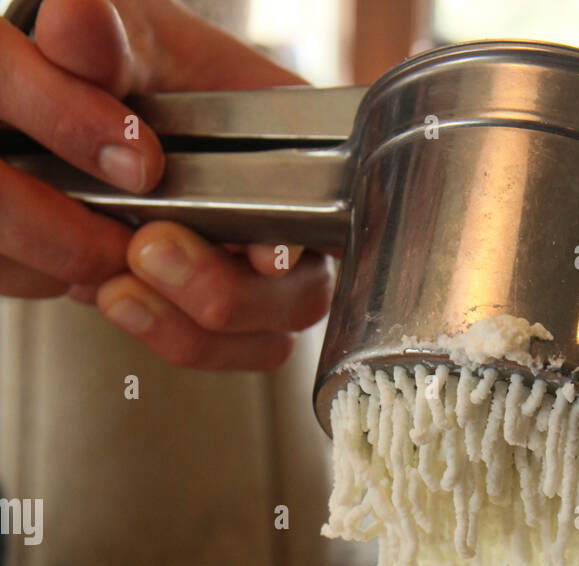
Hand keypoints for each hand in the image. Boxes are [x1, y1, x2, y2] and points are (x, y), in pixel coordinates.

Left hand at [1, 0, 332, 369]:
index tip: (260, 254)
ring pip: (264, 341)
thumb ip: (102, 36)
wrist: (88, 111)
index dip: (299, 243)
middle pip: (302, 296)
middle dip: (229, 293)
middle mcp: (291, 221)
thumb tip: (78, 27)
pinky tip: (115, 298)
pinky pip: (216, 352)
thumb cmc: (128, 65)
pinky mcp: (211, 314)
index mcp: (296, 147)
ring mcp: (255, 277)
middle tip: (149, 249)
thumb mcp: (116, 40)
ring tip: (117, 291)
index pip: (331, 210)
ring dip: (192, 332)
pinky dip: (165, 337)